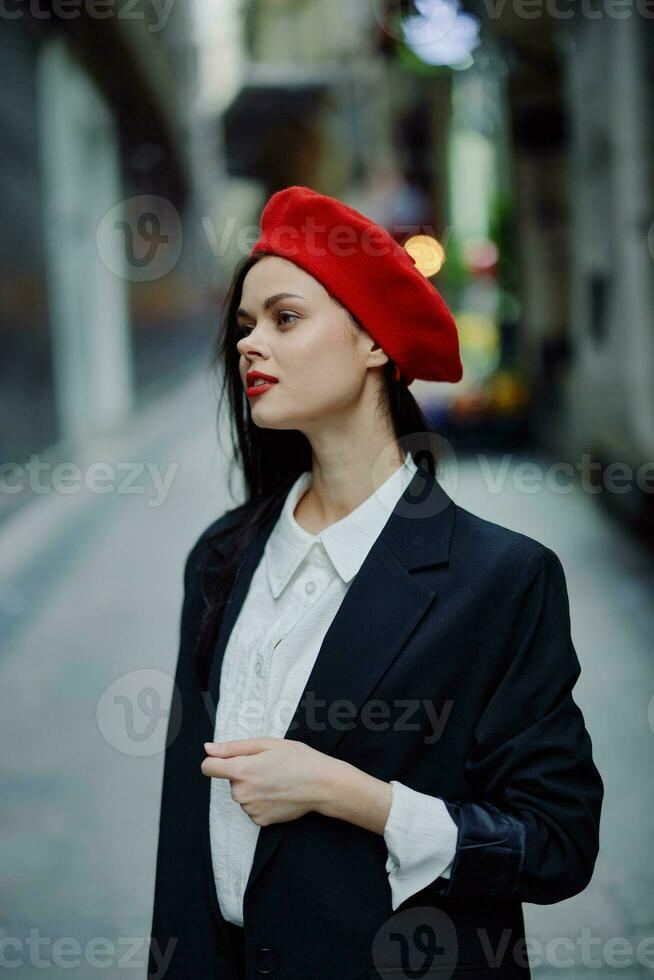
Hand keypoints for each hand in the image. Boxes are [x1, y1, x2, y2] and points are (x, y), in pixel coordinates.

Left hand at [200, 737, 338, 826]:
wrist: (321, 785)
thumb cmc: (297, 759)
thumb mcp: (266, 744)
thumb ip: (232, 747)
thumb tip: (208, 748)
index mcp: (241, 770)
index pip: (208, 767)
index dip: (217, 760)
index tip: (231, 759)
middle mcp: (242, 793)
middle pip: (230, 780)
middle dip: (243, 772)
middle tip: (268, 767)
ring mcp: (250, 809)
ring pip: (242, 794)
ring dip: (253, 787)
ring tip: (276, 780)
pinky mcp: (260, 821)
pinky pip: (251, 807)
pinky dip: (261, 800)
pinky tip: (277, 794)